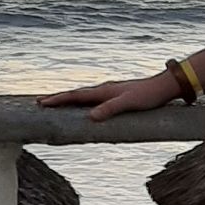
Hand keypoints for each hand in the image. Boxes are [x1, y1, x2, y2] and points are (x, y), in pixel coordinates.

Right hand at [38, 70, 177, 122]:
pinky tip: (85, 107)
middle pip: (76, 94)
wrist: (164, 87)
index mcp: (103, 91)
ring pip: (84, 96)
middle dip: (58, 99)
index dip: (58, 100)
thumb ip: (110, 109)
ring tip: (57, 104)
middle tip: (41, 102)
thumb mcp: (128, 104)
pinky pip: (93, 99)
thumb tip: (91, 117)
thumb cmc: (148, 96)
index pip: (75, 96)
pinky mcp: (117, 96)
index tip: (41, 103)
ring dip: (69, 100)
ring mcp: (110, 92)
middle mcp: (104, 90)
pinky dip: (83, 102)